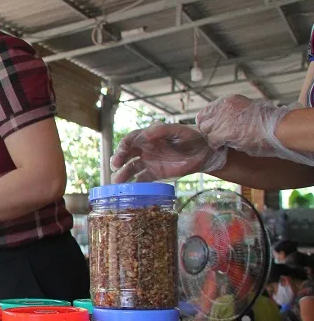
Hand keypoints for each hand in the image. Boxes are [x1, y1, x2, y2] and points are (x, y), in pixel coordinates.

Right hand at [111, 124, 227, 182]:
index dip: (123, 145)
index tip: (121, 151)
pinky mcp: (155, 174)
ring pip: (131, 169)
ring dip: (123, 174)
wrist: (205, 151)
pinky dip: (135, 185)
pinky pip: (142, 180)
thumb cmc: (192, 136)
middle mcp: (145, 150)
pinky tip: (130, 190)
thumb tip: (146, 133)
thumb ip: (163, 130)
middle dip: (119, 160)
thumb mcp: (179, 130)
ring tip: (117, 182)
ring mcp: (149, 162)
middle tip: (115, 166)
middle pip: (127, 155)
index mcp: (148, 137)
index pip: (131, 140)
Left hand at [196, 95, 288, 156]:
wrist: (279, 128)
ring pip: (206, 131)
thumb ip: (234, 114)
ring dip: (212, 138)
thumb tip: (222, 124)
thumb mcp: (248, 111)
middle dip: (208, 130)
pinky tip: (223, 147)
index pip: (207, 111)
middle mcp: (224, 106)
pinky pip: (212, 140)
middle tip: (217, 138)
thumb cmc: (269, 123)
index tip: (213, 130)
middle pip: (203, 120)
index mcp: (230, 100)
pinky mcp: (225, 131)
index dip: (208, 122)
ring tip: (222, 143)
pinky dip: (216, 145)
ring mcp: (223, 118)